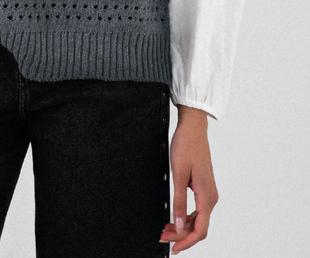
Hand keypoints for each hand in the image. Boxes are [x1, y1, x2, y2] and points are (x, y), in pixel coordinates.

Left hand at [159, 106, 217, 253]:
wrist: (193, 128)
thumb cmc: (186, 146)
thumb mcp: (179, 175)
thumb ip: (179, 202)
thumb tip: (179, 225)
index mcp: (207, 196)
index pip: (200, 230)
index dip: (187, 242)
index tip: (173, 248)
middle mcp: (210, 197)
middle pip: (199, 227)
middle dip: (181, 236)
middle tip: (162, 237)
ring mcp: (208, 192)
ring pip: (198, 219)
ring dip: (182, 227)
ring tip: (165, 229)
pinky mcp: (203, 187)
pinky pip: (196, 209)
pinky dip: (185, 216)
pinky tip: (174, 217)